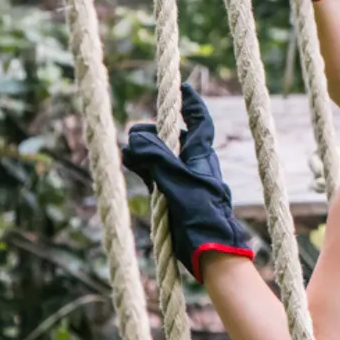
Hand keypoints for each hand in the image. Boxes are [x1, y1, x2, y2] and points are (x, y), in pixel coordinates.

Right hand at [123, 84, 253, 281]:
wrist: (212, 251)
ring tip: (127, 148)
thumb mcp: (177, 183)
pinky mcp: (175, 198)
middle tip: (135, 131)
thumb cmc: (202, 215)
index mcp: (203, 158)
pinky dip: (143, 167)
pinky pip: (156, 175)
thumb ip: (157, 160)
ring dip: (145, 151)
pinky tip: (130, 160)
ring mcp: (184, 182)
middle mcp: (195, 167)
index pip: (200, 124)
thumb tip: (135, 138)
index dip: (192, 105)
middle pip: (174, 140)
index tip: (183, 88)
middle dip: (155, 132)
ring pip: (162, 158)